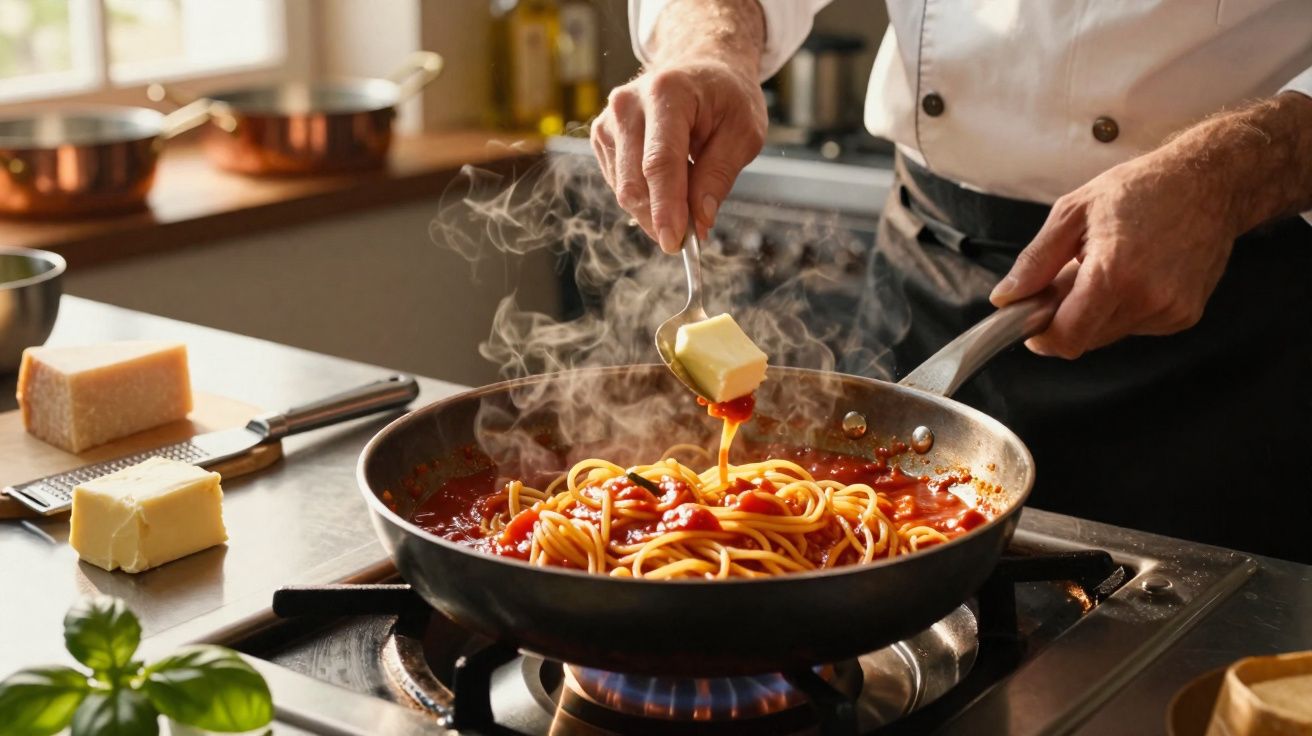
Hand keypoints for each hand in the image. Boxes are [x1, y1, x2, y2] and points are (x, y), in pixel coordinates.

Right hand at [590, 59, 766, 252]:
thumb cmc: (726, 98)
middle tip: (689, 239)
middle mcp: (628, 104)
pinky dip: (645, 198)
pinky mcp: (602, 137)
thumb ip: (719, 176)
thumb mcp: (743, 132)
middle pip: (635, 181)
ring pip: (624, 189)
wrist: (701, 67)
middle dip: (661, 218)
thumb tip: (700, 221)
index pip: (660, 162)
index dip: (666, 207)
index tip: (675, 242)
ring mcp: (609, 120)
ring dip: (654, 211)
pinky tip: (668, 186)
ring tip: (687, 200)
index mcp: (667, 93)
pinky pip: (620, 185)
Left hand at [988, 150, 1240, 358]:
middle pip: (1085, 340)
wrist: (1210, 182)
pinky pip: (1136, 327)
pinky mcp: (1186, 315)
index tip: (1031, 321)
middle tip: (1070, 277)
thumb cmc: (1141, 188)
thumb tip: (1005, 298)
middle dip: (1066, 318)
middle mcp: (1148, 299)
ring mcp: (1171, 311)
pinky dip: (1124, 308)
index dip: (1042, 337)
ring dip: (1096, 313)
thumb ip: (1035, 261)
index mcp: (1114, 272)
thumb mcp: (1073, 212)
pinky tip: (1135, 274)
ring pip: (1109, 335)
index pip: (1067, 338)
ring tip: (1107, 267)